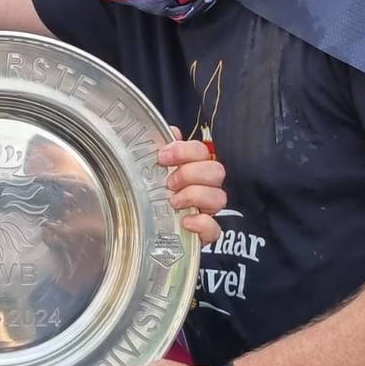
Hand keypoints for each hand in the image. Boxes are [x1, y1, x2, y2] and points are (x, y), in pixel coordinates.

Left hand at [163, 126, 226, 245]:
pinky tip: (185, 222)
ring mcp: (206, 211)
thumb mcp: (152, 170)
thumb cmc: (152, 195)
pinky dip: (201, 224)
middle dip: (191, 173)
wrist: (144, 229)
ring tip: (174, 202)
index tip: (162, 157)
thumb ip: (161, 148)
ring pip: (220, 197)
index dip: (184, 150)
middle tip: (169, 182)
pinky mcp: (204, 234)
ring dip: (195, 196)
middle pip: (217, 171)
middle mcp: (204, 187)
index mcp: (193, 168)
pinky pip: (215, 229)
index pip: (201, 150)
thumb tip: (171, 131)